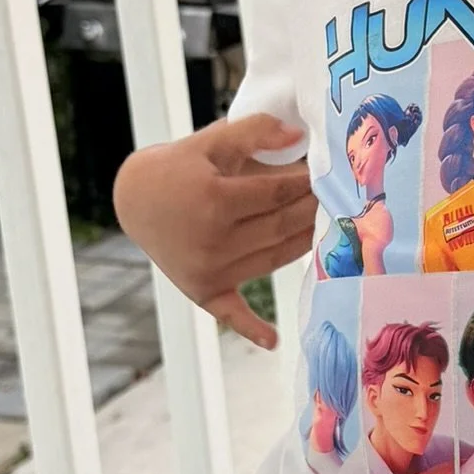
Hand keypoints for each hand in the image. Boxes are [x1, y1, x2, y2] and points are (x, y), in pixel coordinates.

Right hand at [112, 114, 316, 348]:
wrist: (134, 200)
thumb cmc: (180, 167)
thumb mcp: (211, 141)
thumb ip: (254, 132)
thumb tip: (300, 137)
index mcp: (214, 199)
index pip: (277, 192)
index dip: (306, 182)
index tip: (327, 173)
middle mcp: (212, 239)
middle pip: (280, 226)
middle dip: (313, 210)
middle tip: (339, 198)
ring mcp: (208, 270)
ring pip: (273, 258)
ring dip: (305, 245)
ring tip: (333, 229)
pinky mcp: (203, 291)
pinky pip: (231, 313)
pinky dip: (251, 328)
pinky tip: (274, 340)